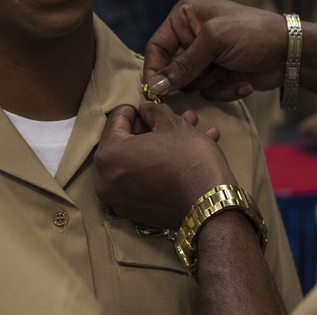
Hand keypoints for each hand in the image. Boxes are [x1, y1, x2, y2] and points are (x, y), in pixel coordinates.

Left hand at [94, 103, 235, 230]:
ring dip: (163, 144)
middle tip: (175, 116)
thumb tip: (145, 109)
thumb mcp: (172, 124)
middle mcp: (106, 180)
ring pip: (140, 161)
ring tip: (191, 128)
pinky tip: (189, 153)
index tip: (149, 106)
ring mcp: (120, 199)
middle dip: (153, 127)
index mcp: (108, 154)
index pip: (115, 120)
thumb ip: (153, 111)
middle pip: (127, 142)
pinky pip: (144, 179)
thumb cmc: (187, 158)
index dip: (135, 108)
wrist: (209, 206)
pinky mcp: (137, 211)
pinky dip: (161, 165)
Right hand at [143, 0, 287, 100]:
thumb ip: (183, 65)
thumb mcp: (214, 42)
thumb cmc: (252, 34)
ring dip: (211, 84)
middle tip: (207, 78)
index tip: (153, 92)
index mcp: (186, 16)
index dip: (154, 69)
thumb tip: (154, 87)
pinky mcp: (221, 73)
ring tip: (231, 74)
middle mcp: (193, 34)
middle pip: (172, 68)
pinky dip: (224, 90)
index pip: (157, 46)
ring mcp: (208, 56)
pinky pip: (209, 91)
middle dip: (190, 78)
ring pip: (191, 83)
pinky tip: (243, 81)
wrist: (291, 52)